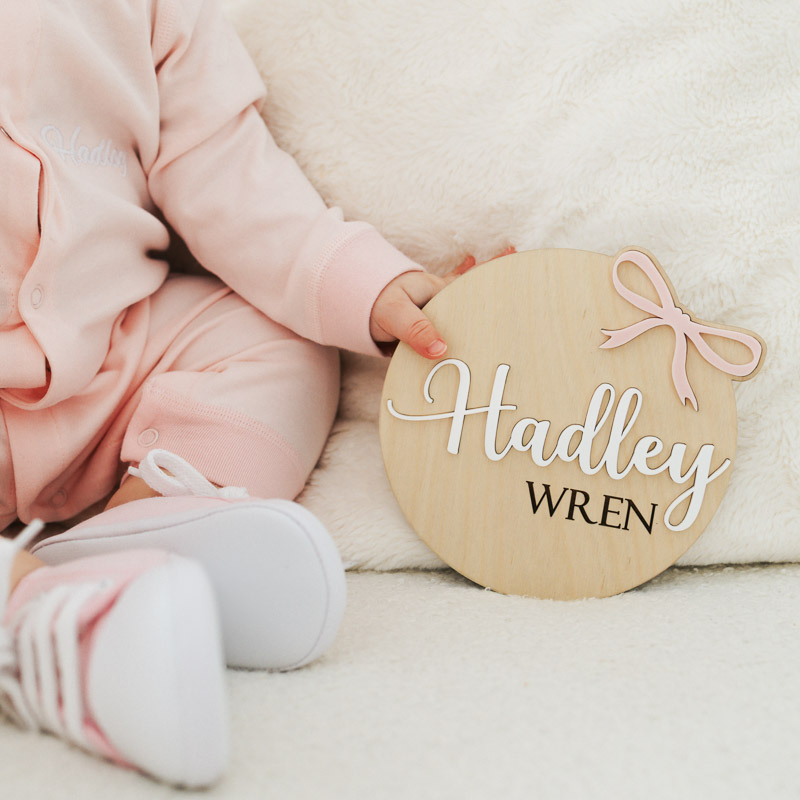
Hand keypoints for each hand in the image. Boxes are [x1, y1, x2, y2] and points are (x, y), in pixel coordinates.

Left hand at [369, 246, 514, 358]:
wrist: (344, 298)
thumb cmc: (371, 303)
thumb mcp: (394, 315)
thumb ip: (416, 332)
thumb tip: (442, 349)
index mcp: (437, 292)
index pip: (472, 286)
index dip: (493, 278)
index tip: (517, 265)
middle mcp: (438, 297)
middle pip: (471, 290)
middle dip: (494, 280)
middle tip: (518, 256)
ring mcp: (430, 307)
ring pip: (461, 302)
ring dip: (479, 296)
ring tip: (502, 278)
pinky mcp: (420, 320)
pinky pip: (445, 319)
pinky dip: (455, 320)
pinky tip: (460, 325)